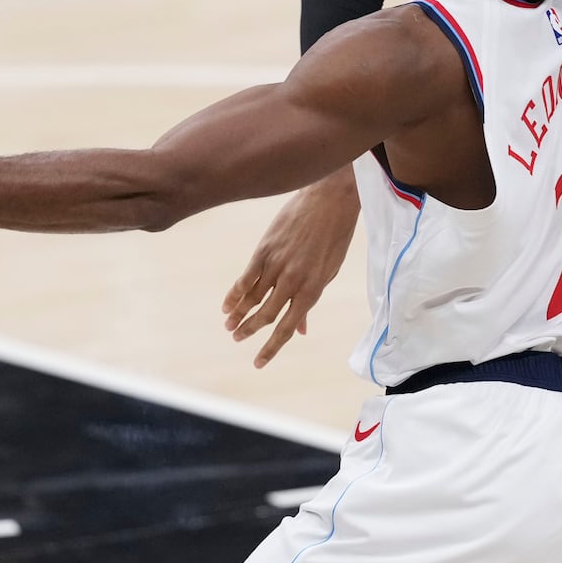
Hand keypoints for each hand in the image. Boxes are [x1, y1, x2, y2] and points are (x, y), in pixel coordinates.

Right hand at [222, 167, 359, 367]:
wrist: (330, 200)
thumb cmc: (334, 236)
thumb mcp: (329, 271)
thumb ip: (310, 300)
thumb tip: (302, 329)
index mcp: (313, 290)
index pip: (288, 327)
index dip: (272, 347)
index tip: (258, 362)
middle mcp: (293, 281)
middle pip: (266, 315)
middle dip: (250, 330)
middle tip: (236, 338)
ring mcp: (277, 264)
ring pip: (253, 297)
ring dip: (239, 313)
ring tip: (229, 325)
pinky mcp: (265, 249)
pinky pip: (246, 277)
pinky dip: (235, 292)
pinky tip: (227, 304)